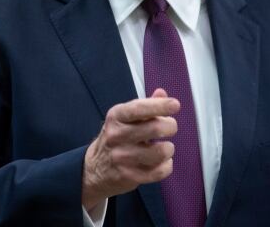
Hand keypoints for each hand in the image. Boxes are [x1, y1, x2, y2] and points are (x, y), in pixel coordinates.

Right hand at [82, 88, 178, 208]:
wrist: (94, 169)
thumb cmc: (116, 138)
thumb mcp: (125, 118)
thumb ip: (145, 106)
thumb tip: (162, 94)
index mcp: (116, 117)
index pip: (139, 108)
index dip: (159, 106)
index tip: (175, 104)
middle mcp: (117, 135)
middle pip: (154, 128)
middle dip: (170, 126)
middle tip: (170, 127)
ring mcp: (122, 157)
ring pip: (160, 152)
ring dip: (169, 148)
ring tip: (164, 147)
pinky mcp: (129, 176)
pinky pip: (159, 171)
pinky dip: (166, 166)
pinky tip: (162, 162)